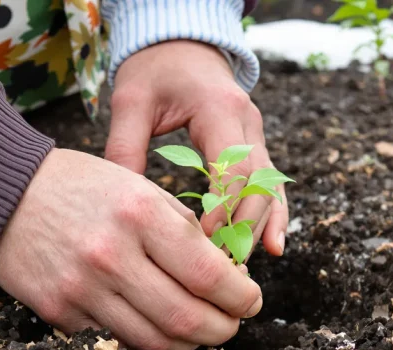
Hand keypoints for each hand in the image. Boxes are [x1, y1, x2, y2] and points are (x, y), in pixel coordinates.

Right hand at [0, 148, 262, 349]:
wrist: (6, 195)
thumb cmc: (81, 186)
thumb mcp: (139, 187)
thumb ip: (183, 229)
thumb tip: (226, 274)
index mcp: (140, 214)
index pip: (209, 274)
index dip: (241, 297)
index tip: (251, 301)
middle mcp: (111, 255)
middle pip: (186, 319)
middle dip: (222, 330)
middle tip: (231, 324)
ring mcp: (82, 288)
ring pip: (154, 342)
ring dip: (187, 343)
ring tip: (198, 330)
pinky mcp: (59, 312)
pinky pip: (116, 339)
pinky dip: (143, 336)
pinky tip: (151, 319)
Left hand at [104, 41, 288, 258]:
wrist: (181, 42)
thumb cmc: (155, 69)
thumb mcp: (131, 100)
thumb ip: (125, 147)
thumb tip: (120, 206)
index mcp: (219, 109)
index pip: (234, 168)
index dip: (223, 210)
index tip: (203, 242)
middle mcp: (247, 122)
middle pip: (260, 183)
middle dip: (246, 225)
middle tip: (226, 264)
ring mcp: (256, 133)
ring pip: (271, 185)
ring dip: (264, 224)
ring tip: (255, 261)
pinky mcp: (254, 144)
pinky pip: (269, 183)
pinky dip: (271, 213)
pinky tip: (271, 244)